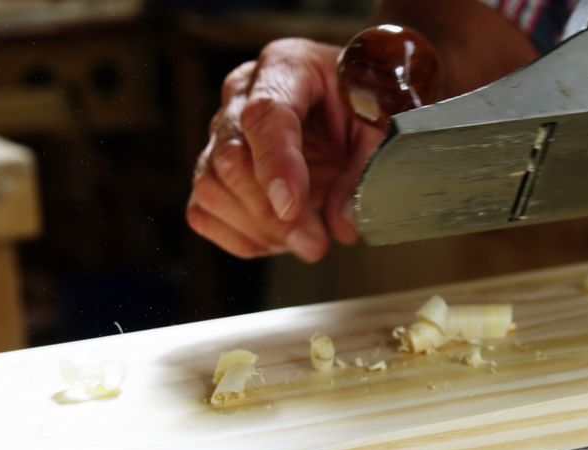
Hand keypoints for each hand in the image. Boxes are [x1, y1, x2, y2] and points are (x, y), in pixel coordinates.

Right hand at [188, 39, 384, 262]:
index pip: (265, 114)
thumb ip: (368, 168)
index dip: (276, 164)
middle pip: (230, 158)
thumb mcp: (383, 124)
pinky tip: (280, 239)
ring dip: (259, 229)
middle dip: (272, 213)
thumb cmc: (365, 104)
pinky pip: (205, 212)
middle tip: (315, 244)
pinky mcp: (214, 170)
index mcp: (287, 66)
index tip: (292, 205)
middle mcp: (242, 95)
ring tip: (307, 239)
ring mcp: (222, 133)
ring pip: (212, 189)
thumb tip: (343, 222)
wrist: (352, 104)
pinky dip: (241, 238)